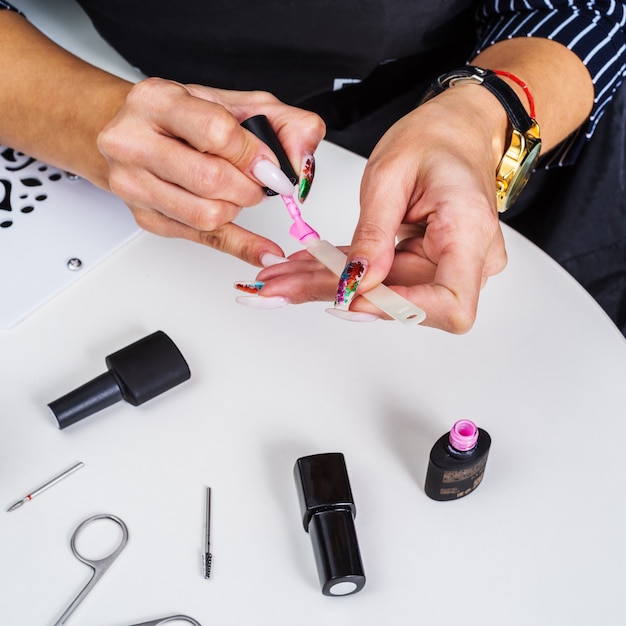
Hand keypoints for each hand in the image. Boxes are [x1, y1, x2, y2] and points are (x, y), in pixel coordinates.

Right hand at [97, 78, 324, 263]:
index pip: (217, 133)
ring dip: (238, 208)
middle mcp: (134, 142)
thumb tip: (301, 160)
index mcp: (156, 101)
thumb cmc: (186, 118)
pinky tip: (263, 249)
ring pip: (207, 215)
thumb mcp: (236, 105)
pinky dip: (242, 245)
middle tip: (257, 181)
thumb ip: (283, 124)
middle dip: (249, 187)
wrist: (132, 133)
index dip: (254, 155)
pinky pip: (204, 239)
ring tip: (238, 192)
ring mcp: (133, 184)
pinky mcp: (146, 218)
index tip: (270, 165)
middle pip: (211, 180)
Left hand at [252, 85, 508, 331]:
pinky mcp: (428, 264)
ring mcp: (450, 266)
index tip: (350, 296)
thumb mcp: (391, 175)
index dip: (399, 309)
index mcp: (469, 231)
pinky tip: (305, 268)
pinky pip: (385, 278)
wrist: (458, 131)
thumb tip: (355, 281)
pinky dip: (343, 272)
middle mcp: (468, 259)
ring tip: (282, 278)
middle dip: (337, 293)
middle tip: (280, 287)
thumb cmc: (435, 140)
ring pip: (385, 292)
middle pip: (403, 300)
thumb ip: (374, 233)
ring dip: (330, 285)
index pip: (449, 304)